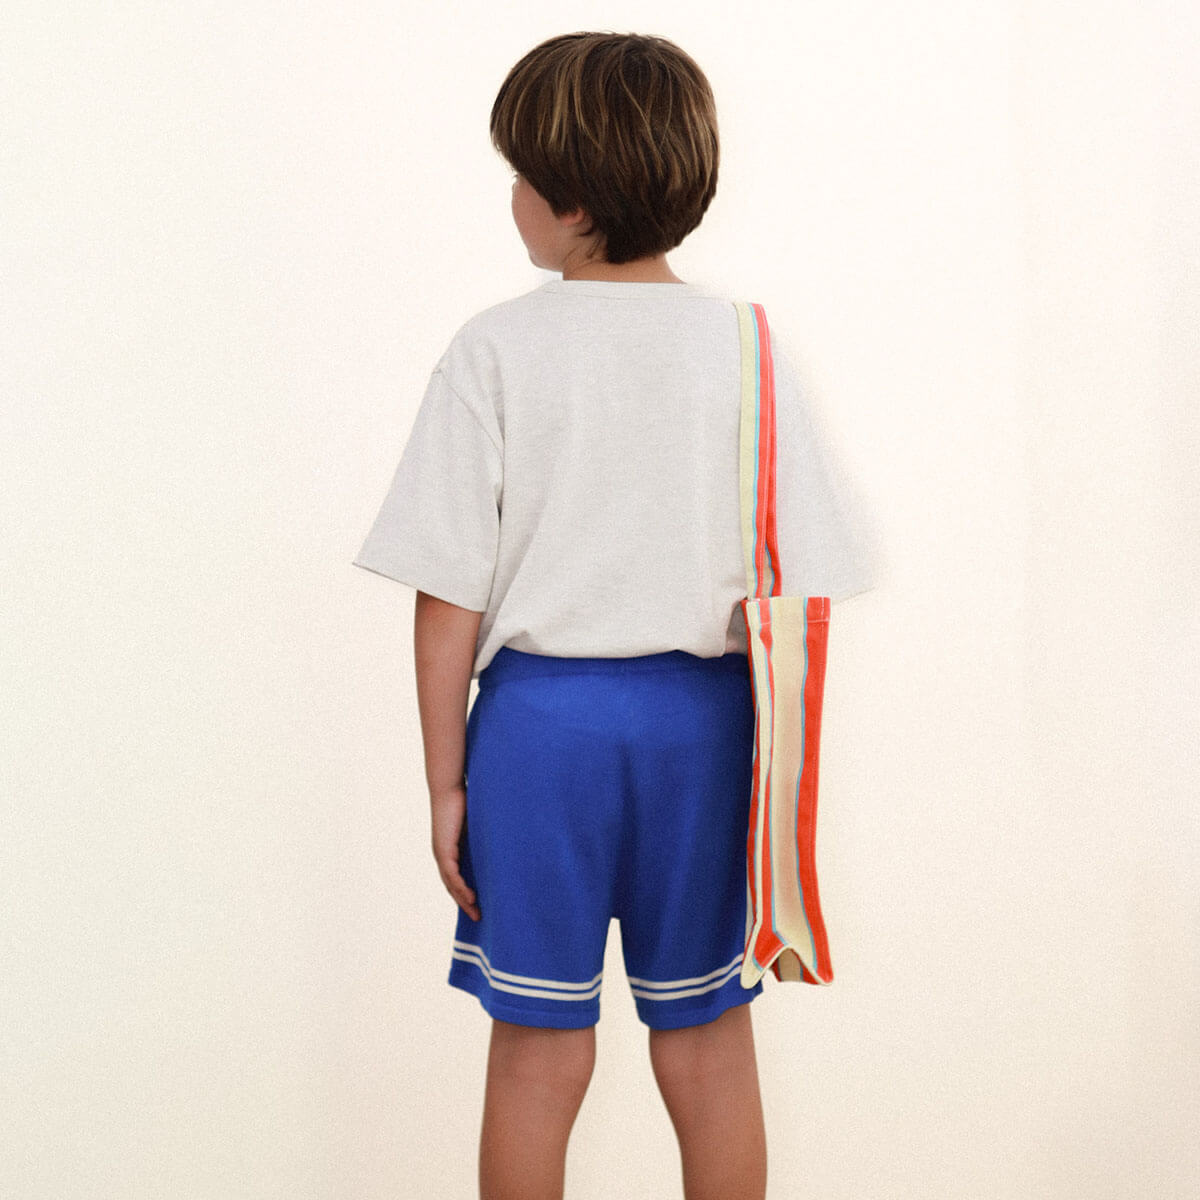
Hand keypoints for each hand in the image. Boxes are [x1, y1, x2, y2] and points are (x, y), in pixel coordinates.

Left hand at [430, 783, 480, 921]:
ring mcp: (442, 854)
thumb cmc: (466, 801)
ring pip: (452, 884)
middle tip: (479, 918)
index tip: (481, 904)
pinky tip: (471, 898)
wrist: (449, 788)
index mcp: (452, 850)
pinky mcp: (443, 850)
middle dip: (466, 903)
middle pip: (454, 886)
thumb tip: (509, 840)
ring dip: (463, 901)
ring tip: (476, 913)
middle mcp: (444, 855)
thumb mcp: (480, 824)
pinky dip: (461, 888)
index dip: (468, 892)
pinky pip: (452, 875)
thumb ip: (489, 834)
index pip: (458, 877)